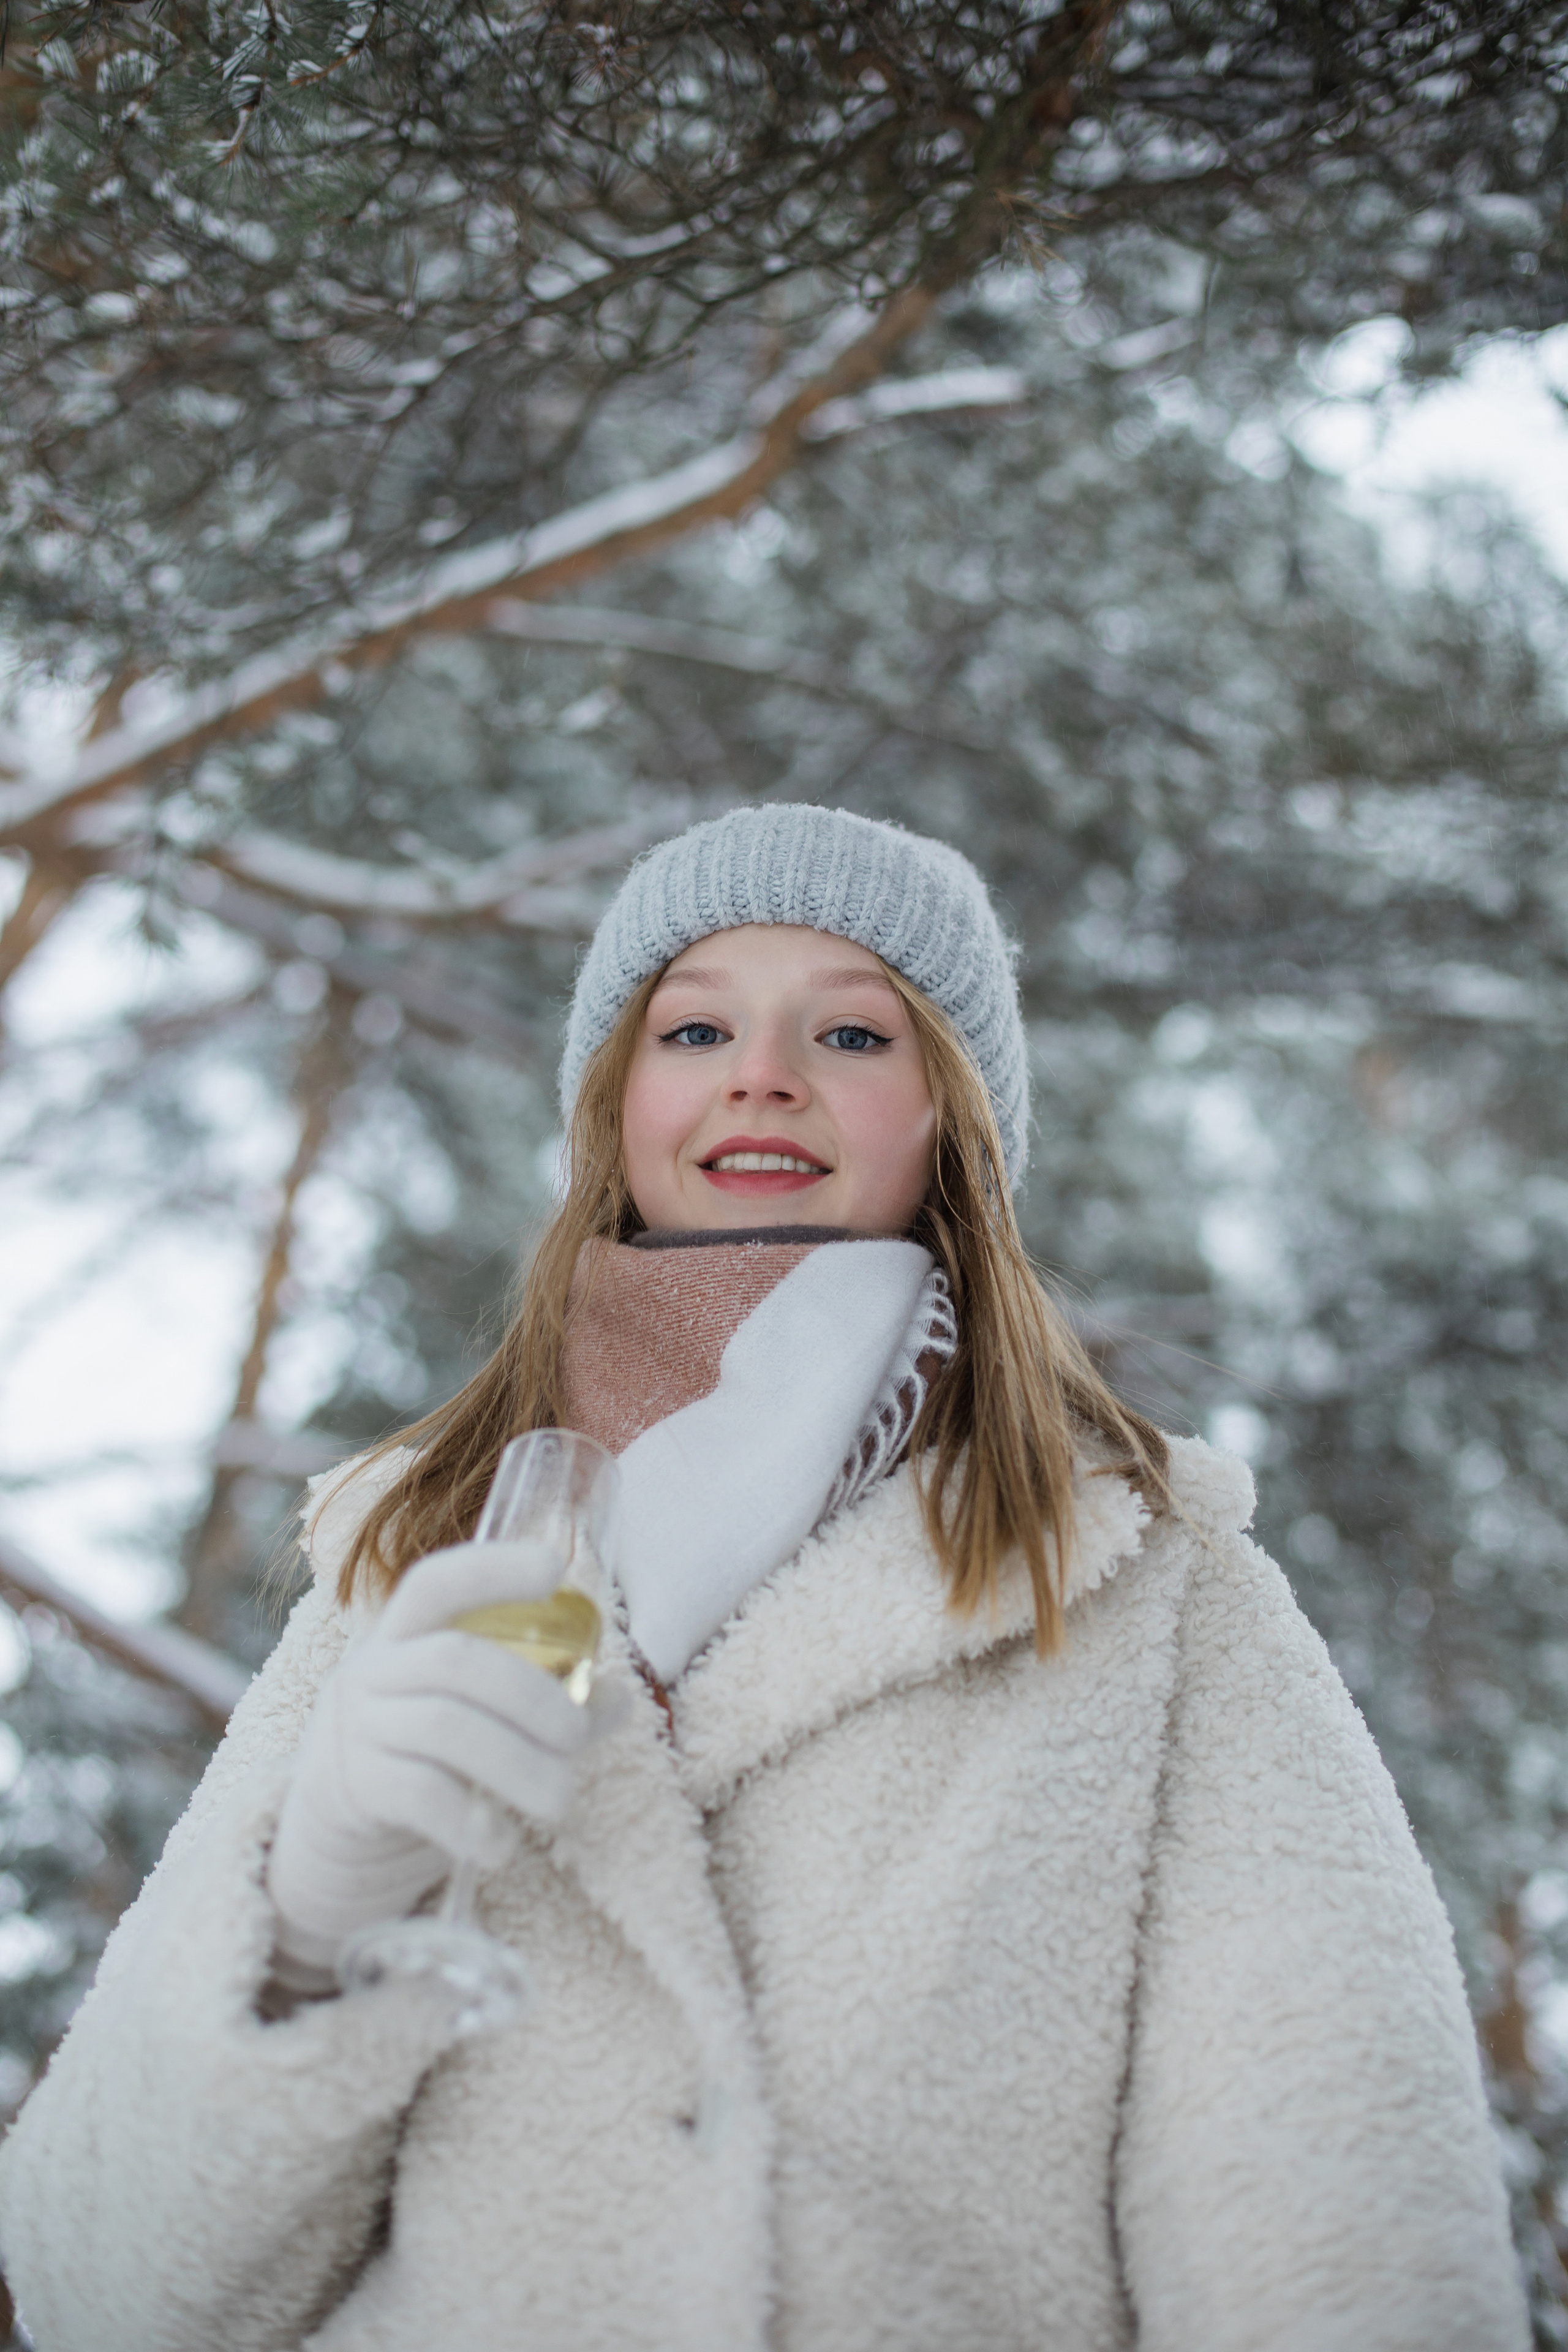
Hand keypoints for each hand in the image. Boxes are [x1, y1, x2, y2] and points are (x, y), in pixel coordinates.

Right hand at [265, 1539, 597, 1983]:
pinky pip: (420, 1794)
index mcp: (403, 1636)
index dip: (492, 1569)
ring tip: (559, 1800)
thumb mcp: (473, 1721)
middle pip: (456, 1659)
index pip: (437, 1582)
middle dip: (532, 1697)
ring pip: (445, 1727)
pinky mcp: (351, 1790)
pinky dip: (472, 1821)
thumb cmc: (419, 1764)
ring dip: (518, 1764)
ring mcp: (356, 1729)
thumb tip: (618, 1696)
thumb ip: (545, 1704)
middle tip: (576, 1738)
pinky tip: (502, 1846)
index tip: (553, 1567)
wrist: (330, 1843)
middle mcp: (371, 1670)